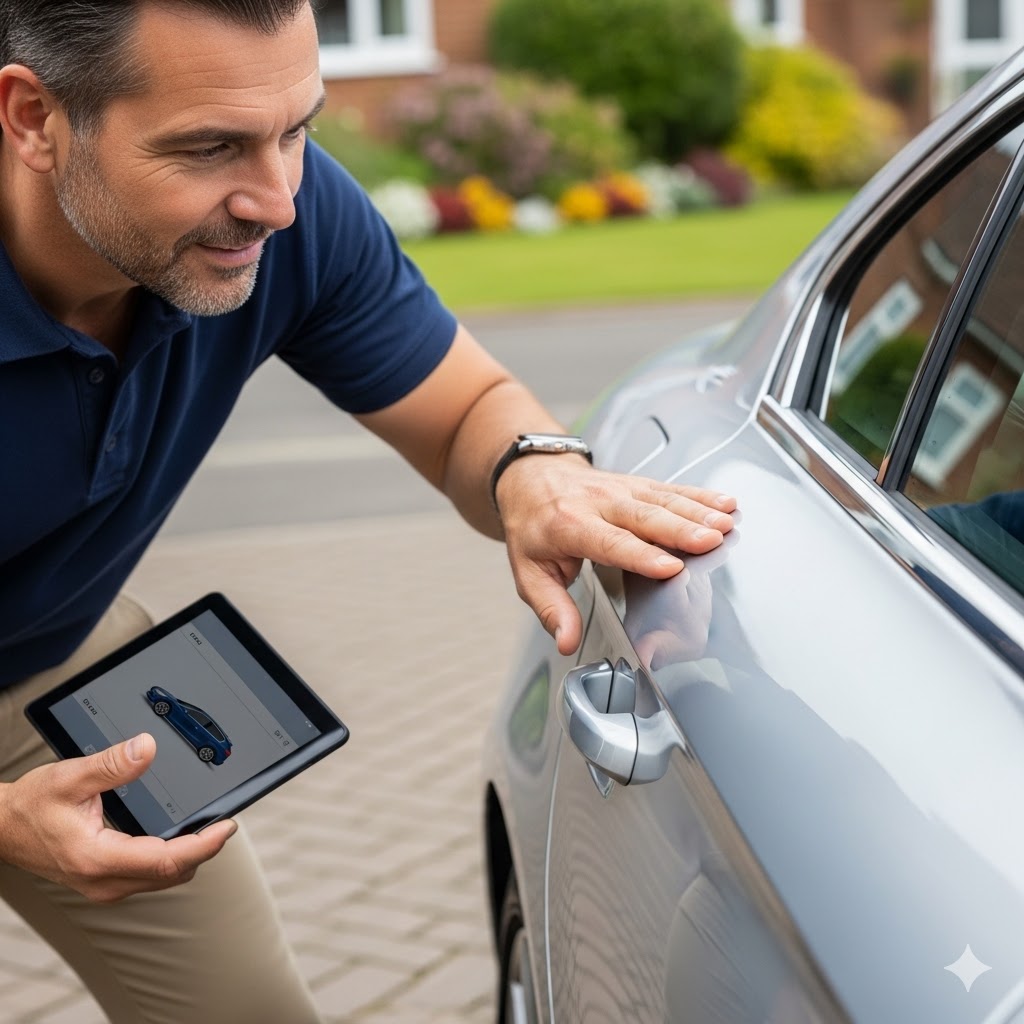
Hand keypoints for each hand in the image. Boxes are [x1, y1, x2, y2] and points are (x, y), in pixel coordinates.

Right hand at [0, 733, 236, 902]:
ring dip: (189, 856)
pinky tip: (179, 838)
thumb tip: (147, 748)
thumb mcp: (70, 776)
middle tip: (224, 821)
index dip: (204, 845)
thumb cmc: (30, 806)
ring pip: (162, 879)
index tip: (226, 826)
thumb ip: (111, 764)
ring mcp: (104, 886)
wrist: (1, 828)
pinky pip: (149, 876)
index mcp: (97, 858)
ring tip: (208, 828)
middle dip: (204, 849)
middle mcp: (103, 880)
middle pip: (172, 873)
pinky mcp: (105, 881)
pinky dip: (170, 859)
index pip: (166, 860)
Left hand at [496, 456, 736, 654]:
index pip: (609, 542)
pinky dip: (700, 495)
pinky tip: (724, 502)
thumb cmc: (533, 527)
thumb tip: (566, 640)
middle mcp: (598, 503)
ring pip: (662, 499)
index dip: (641, 555)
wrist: (532, 477)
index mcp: (568, 525)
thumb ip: (552, 609)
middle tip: (711, 540)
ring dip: (697, 510)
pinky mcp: (637, 483)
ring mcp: (620, 489)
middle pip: (643, 517)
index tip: (669, 568)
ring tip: (725, 523)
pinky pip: (671, 488)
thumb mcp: (528, 573)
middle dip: (680, 529)